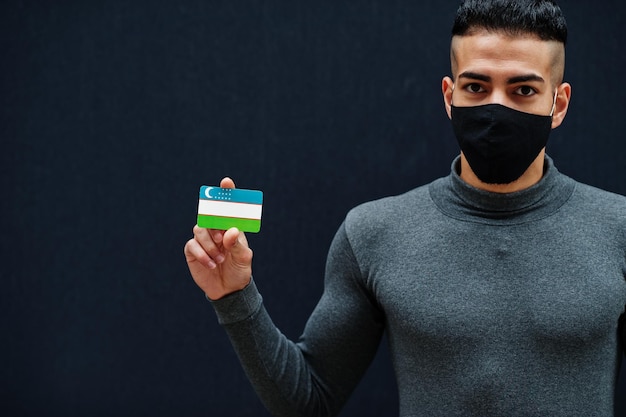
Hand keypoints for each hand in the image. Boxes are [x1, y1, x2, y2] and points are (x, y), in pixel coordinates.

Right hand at [184, 177, 252, 299]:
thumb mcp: (244, 258)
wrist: (228, 289)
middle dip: (214, 224)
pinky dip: (203, 255)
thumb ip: (237, 244)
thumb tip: (230, 230)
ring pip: (199, 229)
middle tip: (221, 238)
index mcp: (231, 227)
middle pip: (209, 215)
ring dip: (210, 245)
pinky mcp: (193, 250)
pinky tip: (211, 264)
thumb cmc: (239, 270)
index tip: (226, 181)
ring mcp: (203, 239)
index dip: (227, 192)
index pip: (228, 206)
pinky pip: (192, 245)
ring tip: (220, 260)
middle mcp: (215, 229)